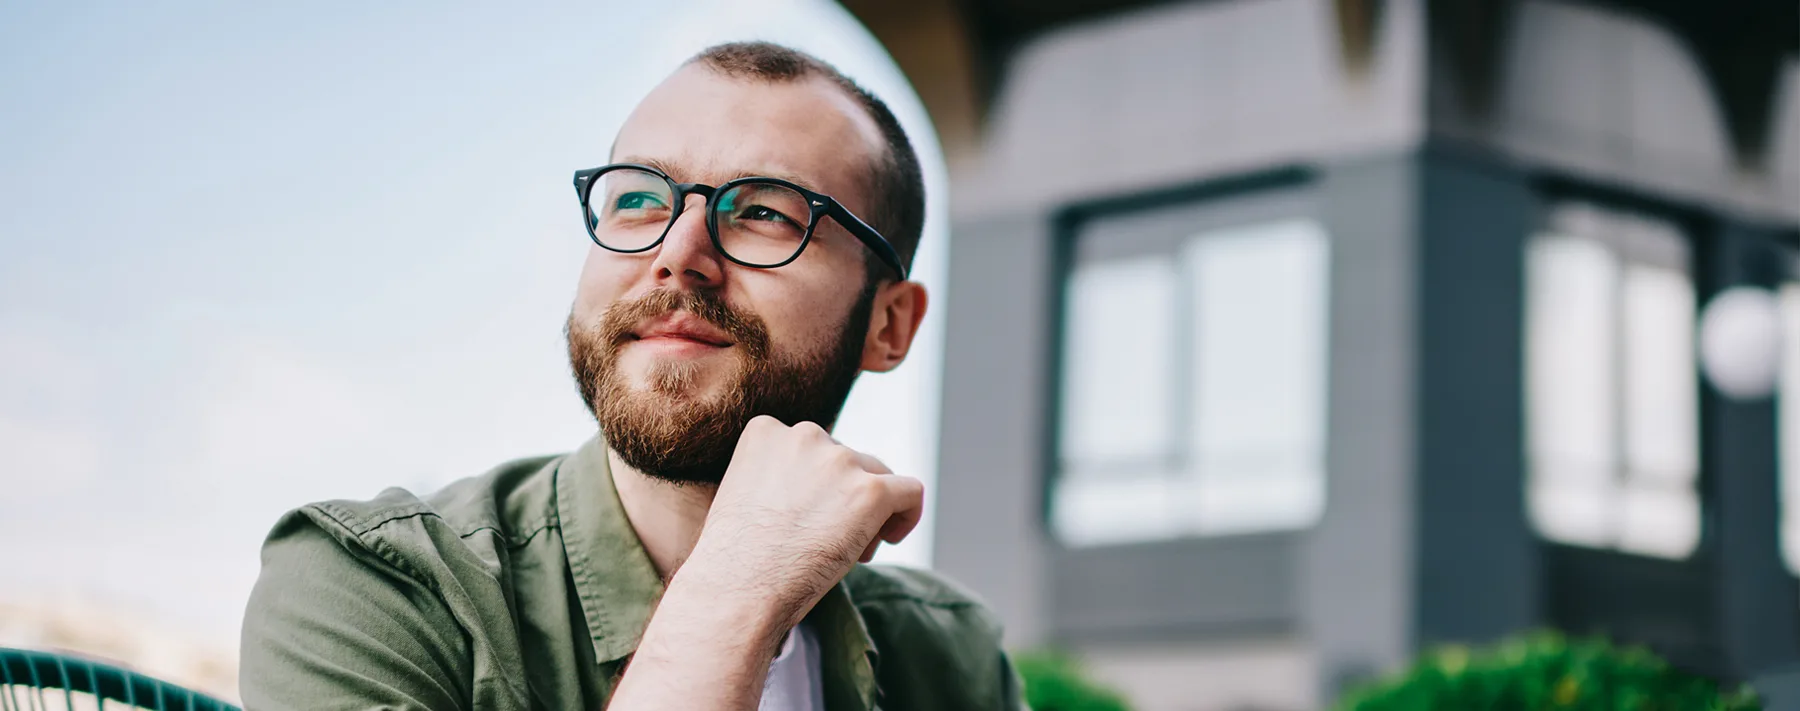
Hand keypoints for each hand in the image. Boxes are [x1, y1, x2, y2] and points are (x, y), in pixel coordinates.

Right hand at [681, 415, 924, 625]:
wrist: (737, 592)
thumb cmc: (734, 562)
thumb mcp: (742, 495)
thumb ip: (777, 477)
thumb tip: (817, 490)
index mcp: (766, 431)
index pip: (813, 449)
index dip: (816, 486)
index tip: (806, 519)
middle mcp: (805, 435)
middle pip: (847, 461)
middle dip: (843, 499)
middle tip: (825, 542)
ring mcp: (840, 461)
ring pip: (878, 477)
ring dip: (869, 512)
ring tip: (849, 553)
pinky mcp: (870, 491)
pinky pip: (910, 491)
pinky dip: (907, 514)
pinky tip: (889, 540)